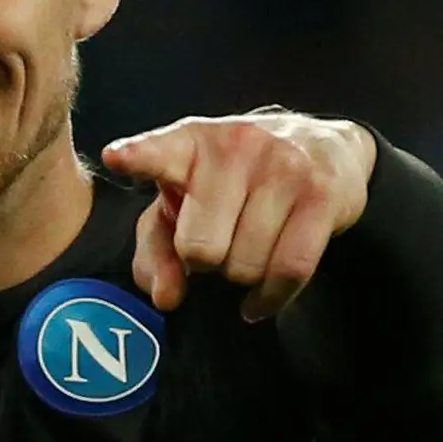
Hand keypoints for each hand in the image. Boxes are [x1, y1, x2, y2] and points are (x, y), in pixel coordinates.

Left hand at [101, 111, 378, 320]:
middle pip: (199, 248)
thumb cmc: (234, 183)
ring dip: (242, 275)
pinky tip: (260, 299)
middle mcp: (234, 147)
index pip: (157, 152)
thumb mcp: (184, 202)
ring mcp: (282, 167)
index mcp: (188, 142)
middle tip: (217, 244)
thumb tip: (166, 298)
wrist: (325, 148)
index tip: (117, 158)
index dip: (136, 156)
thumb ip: (157, 249)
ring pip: (245, 265)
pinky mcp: (322, 195)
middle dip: (204, 262)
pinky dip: (271, 297)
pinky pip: (290, 270)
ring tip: (246, 252)